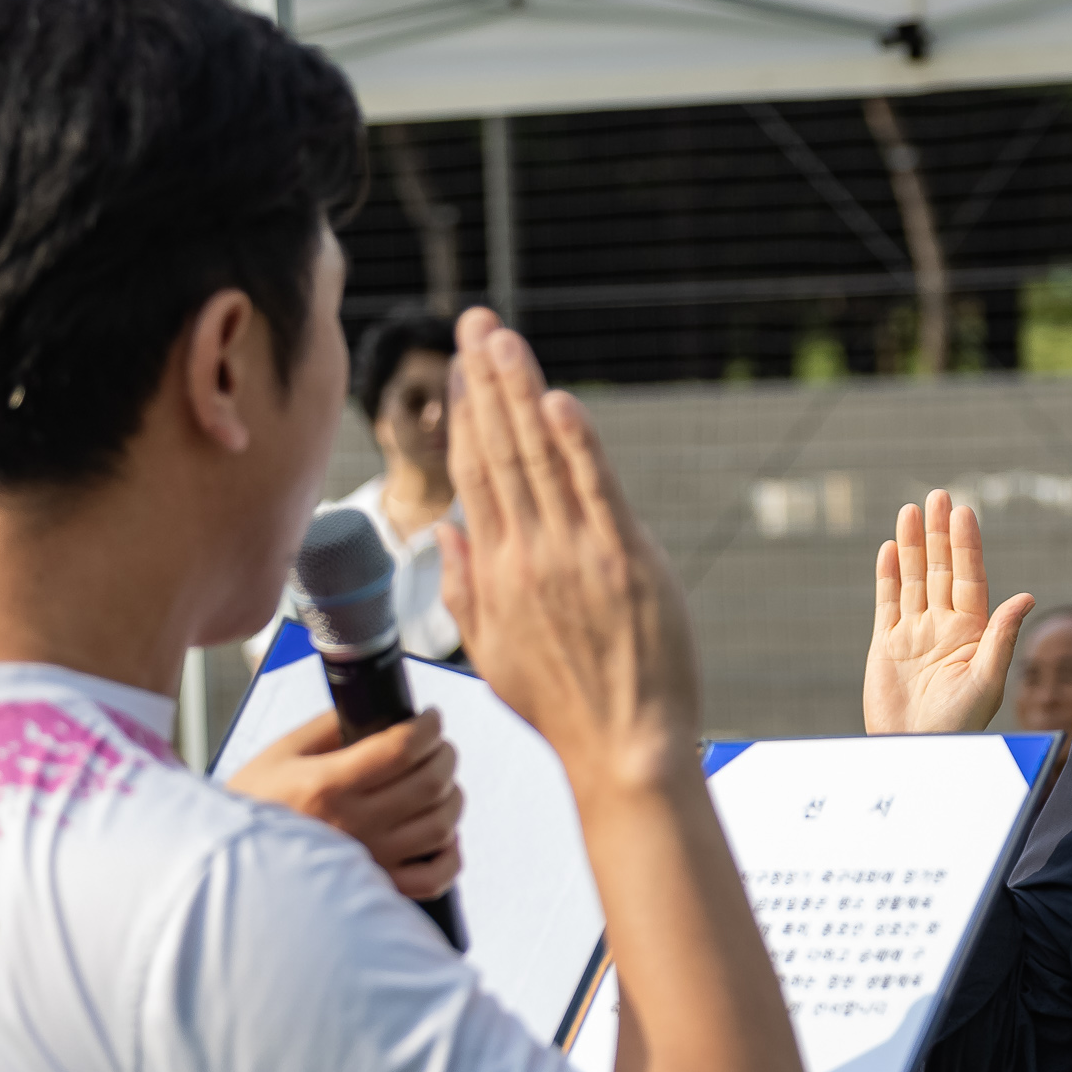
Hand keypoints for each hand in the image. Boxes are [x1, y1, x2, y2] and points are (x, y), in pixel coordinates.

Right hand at [227, 710, 462, 899]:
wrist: (230, 865)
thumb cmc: (257, 803)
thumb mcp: (283, 753)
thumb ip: (333, 726)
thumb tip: (382, 710)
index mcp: (328, 785)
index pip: (402, 749)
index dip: (429, 727)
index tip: (432, 718)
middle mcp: (353, 824)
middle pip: (430, 784)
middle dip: (445, 756)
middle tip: (439, 747)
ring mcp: (370, 861)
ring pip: (440, 827)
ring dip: (451, 799)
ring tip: (440, 785)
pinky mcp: (377, 888)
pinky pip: (434, 877)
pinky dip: (450, 856)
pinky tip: (442, 836)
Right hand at [437, 309, 699, 795]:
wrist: (624, 747)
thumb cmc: (564, 707)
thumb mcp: (493, 654)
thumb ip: (463, 587)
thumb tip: (444, 528)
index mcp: (494, 576)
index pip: (474, 479)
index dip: (467, 419)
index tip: (462, 373)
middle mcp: (528, 558)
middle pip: (501, 453)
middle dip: (486, 383)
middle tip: (476, 325)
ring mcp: (577, 557)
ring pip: (541, 460)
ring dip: (521, 394)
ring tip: (503, 340)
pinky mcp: (627, 562)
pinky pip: (596, 490)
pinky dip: (576, 444)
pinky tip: (557, 401)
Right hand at [863, 490, 1033, 733]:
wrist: (917, 750)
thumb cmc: (959, 724)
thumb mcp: (986, 681)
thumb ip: (1001, 637)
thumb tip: (1026, 596)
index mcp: (972, 631)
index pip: (970, 577)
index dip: (967, 545)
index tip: (963, 512)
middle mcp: (944, 626)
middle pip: (942, 569)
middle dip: (940, 533)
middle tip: (938, 495)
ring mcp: (914, 633)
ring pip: (914, 578)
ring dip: (914, 545)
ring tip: (912, 510)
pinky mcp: (887, 644)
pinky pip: (887, 602)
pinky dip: (889, 576)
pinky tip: (891, 549)